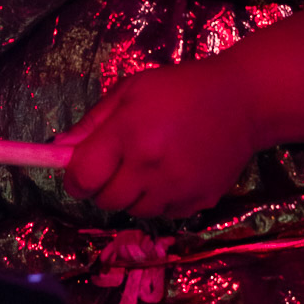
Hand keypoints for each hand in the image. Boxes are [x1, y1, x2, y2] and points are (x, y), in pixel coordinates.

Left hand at [60, 54, 258, 219]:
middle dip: (102, 186)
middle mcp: (151, 166)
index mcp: (130, 133)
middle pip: (105, 201)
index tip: (79, 170)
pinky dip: (160, 199)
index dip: (74, 177)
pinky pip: (163, 214)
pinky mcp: (199, 202)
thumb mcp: (130, 91)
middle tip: (117, 163)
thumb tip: (60, 149)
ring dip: (132, 194)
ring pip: (133, 211)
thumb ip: (92, 123)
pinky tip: (172, 172)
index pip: (83, 177)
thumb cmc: (179, 89)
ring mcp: (177, 188)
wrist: (242, 101)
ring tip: (149, 164)